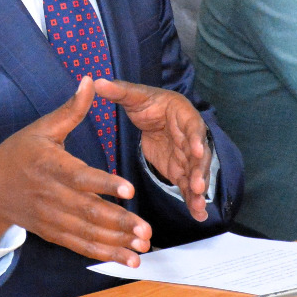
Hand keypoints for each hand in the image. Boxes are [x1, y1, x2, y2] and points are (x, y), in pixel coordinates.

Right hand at [0, 76, 152, 266]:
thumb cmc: (17, 154)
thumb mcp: (41, 128)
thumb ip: (70, 110)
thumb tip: (90, 81)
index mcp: (50, 166)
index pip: (80, 177)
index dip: (104, 184)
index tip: (129, 190)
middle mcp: (52, 195)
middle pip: (88, 211)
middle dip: (119, 222)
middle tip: (146, 230)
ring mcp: (52, 218)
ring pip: (87, 233)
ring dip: (116, 242)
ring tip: (143, 247)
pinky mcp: (53, 233)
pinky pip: (80, 245)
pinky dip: (104, 253)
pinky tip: (127, 259)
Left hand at [94, 78, 212, 221]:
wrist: (156, 116)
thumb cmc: (149, 104)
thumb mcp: (134, 96)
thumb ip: (119, 91)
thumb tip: (97, 81)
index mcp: (182, 115)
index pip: (192, 126)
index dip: (194, 137)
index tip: (194, 149)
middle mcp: (190, 137)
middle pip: (198, 155)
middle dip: (200, 170)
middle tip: (198, 185)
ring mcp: (187, 156)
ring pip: (196, 173)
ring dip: (198, 190)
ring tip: (198, 206)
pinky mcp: (181, 170)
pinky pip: (188, 186)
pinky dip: (193, 200)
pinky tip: (197, 215)